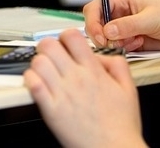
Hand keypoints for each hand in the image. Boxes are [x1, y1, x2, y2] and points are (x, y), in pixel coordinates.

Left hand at [24, 29, 145, 147]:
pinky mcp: (51, 111)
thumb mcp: (129, 87)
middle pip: (49, 45)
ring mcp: (62, 94)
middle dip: (48, 45)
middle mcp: (76, 78)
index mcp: (93, 71)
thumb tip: (101, 55)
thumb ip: (117, 64)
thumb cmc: (121, 123)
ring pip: (38, 62)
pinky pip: (32, 85)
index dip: (67, 35)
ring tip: (45, 68)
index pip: (72, 36)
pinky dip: (31, 79)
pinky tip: (38, 83)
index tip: (67, 42)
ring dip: (39, 62)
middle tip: (52, 53)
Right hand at [83, 0, 159, 50]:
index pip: (95, 8)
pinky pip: (119, 47)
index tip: (100, 37)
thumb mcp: (151, 19)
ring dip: (116, 44)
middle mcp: (120, 13)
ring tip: (135, 42)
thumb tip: (106, 31)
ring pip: (107, 38)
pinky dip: (125, 49)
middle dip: (103, 36)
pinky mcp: (133, 40)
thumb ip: (127, 26)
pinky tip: (140, 45)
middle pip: (97, 25)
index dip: (92, 22)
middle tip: (115, 44)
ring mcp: (126, 27)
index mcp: (121, 0)